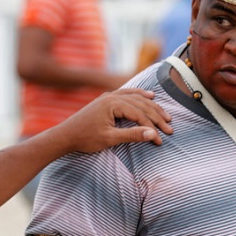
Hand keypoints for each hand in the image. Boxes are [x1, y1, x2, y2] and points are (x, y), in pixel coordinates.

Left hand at [54, 88, 172, 152]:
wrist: (66, 135)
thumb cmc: (85, 138)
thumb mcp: (110, 139)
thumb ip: (132, 135)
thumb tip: (154, 134)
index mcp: (112, 104)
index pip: (139, 114)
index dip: (152, 127)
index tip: (161, 140)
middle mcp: (111, 96)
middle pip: (140, 104)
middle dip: (156, 116)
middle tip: (170, 128)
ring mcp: (108, 97)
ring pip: (135, 98)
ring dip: (151, 106)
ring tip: (165, 115)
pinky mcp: (106, 100)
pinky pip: (127, 94)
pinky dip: (139, 95)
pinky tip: (149, 95)